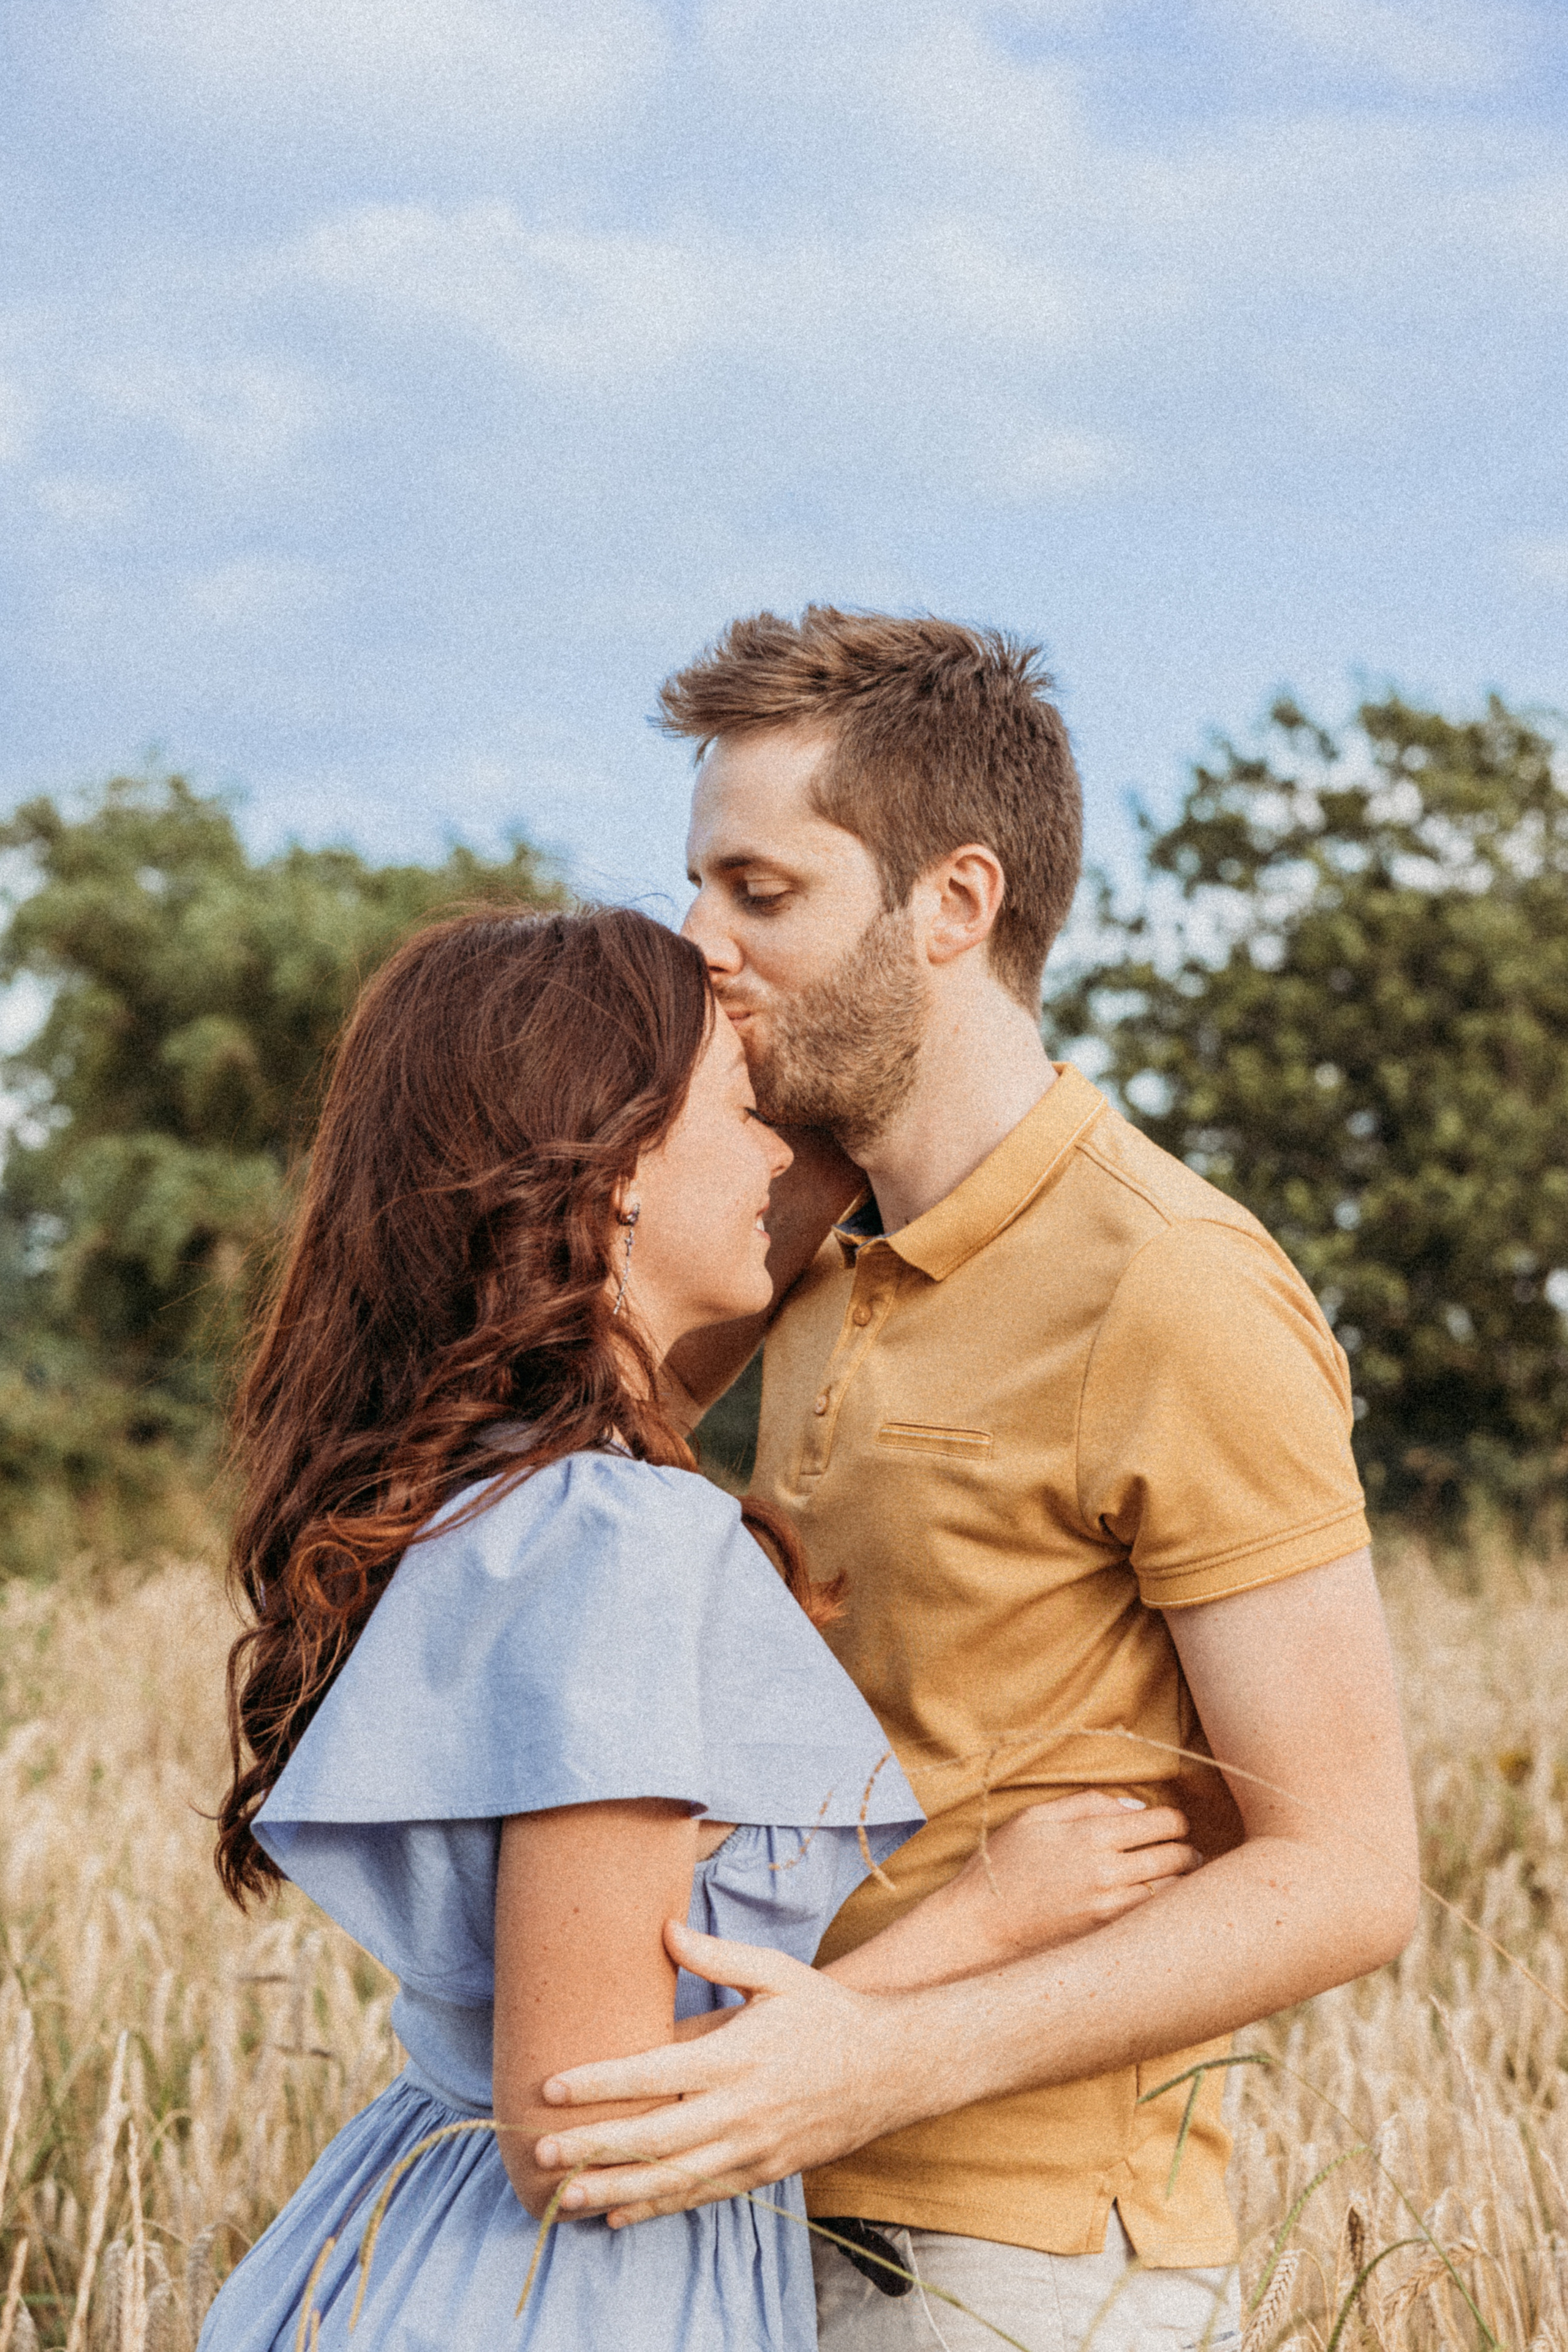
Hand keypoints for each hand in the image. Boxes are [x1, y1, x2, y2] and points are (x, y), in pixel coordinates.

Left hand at [533, 1921, 915, 2225]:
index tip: (554, 2085)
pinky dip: (657, 2208)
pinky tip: (618, 2214)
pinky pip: (701, 2195)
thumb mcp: (777, 1973)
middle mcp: (742, 2109)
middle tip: (541, 2151)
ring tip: (564, 2198)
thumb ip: (718, 1955)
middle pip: (654, 2136)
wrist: (890, 2069)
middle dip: (593, 2147)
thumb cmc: (825, 2014)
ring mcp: (753, 2147)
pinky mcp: (763, 2171)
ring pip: (673, 2178)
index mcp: (737, 2055)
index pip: (656, 2072)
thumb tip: (664, 1929)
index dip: (602, 2081)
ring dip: (615, 2191)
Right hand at [948, 1790, 1201, 1957]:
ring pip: (1172, 1891)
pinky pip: (1153, 1917)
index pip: (1162, 1822)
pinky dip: (1165, 1906)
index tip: (1172, 1823)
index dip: (1175, 1820)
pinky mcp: (1106, 1933)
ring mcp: (1109, 1907)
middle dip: (1187, 1849)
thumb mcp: (1036, 1817)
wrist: (980, 1923)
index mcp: (1091, 1835)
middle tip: (1186, 1848)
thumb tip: (1134, 1807)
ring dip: (1182, 1880)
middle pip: (1175, 1855)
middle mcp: (1106, 1871)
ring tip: (1182, 1874)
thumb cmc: (1003, 1864)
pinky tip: (1163, 1900)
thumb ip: (1087, 1803)